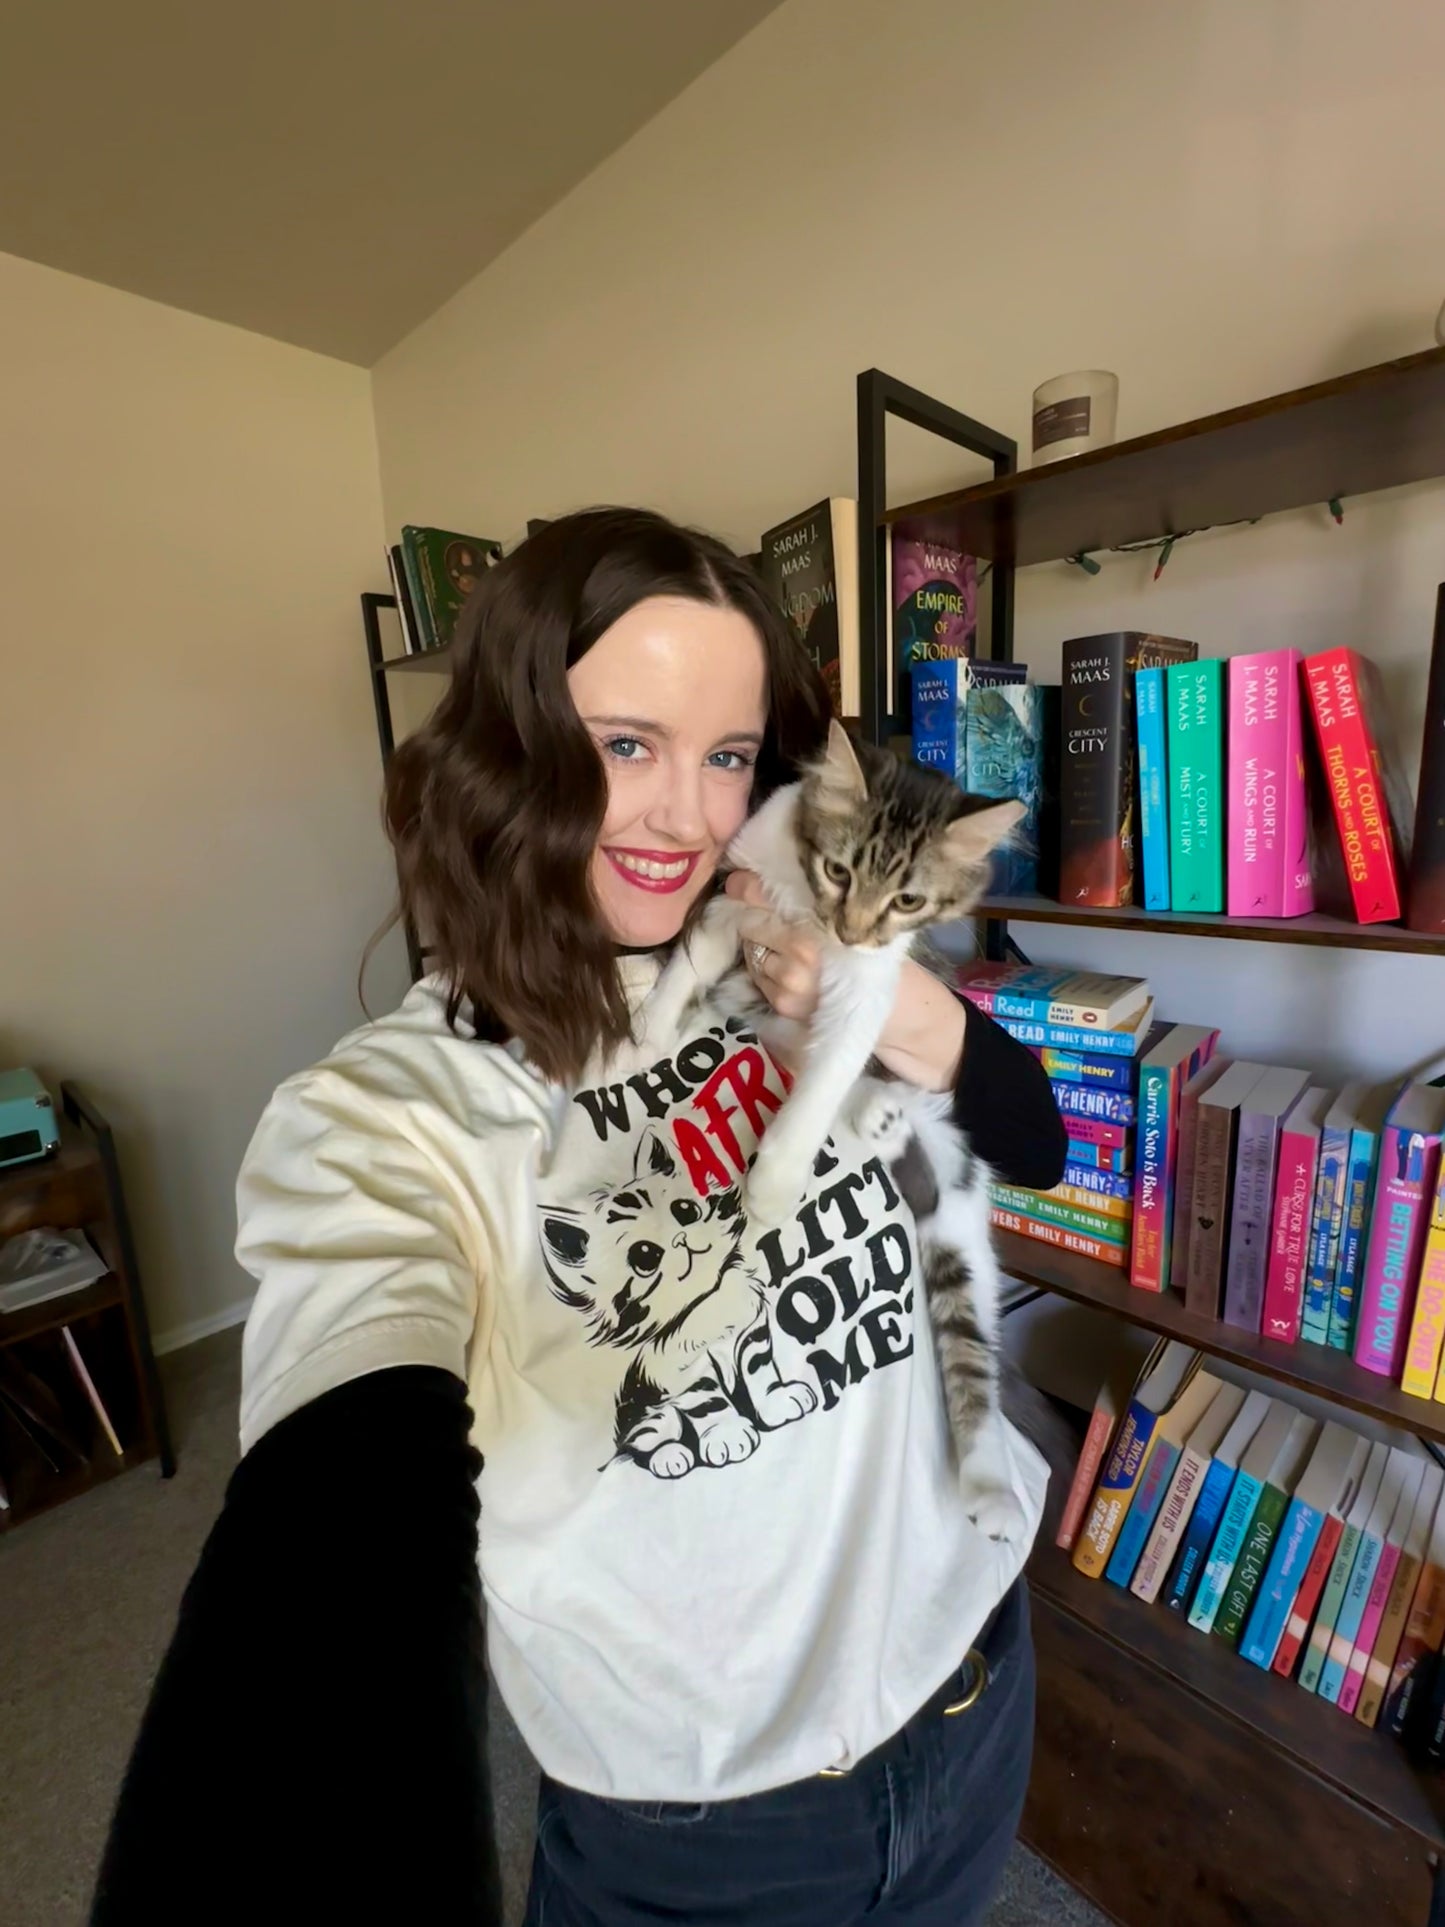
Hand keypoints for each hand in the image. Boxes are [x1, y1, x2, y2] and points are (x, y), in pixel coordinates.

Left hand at [723, 872, 965, 1091]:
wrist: (895, 1011)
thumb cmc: (877, 959)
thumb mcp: (852, 922)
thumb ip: (815, 906)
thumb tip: (773, 880)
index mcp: (819, 929)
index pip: (766, 901)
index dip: (746, 887)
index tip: (735, 880)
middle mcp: (799, 956)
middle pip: (752, 924)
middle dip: (754, 917)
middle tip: (764, 914)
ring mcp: (787, 984)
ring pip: (751, 951)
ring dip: (758, 945)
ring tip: (779, 944)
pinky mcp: (782, 1005)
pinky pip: (757, 976)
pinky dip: (763, 967)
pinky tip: (785, 966)